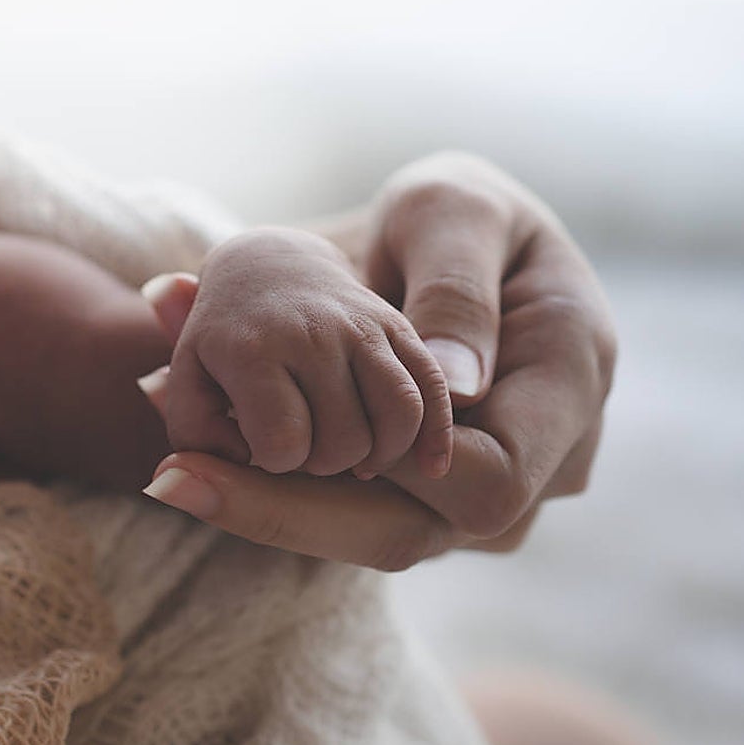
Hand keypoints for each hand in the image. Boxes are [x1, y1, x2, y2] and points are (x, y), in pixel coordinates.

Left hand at [141, 153, 615, 569]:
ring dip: (273, 508)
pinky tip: (205, 462)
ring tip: (176, 468)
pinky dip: (284, 493)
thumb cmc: (459, 214)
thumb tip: (454, 386)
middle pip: (412, 532)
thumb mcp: (455, 211)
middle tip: (176, 477)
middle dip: (288, 511)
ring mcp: (488, 489)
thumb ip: (457, 288)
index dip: (379, 470)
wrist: (453, 243)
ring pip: (376, 533)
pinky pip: (359, 511)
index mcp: (567, 386)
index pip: (486, 484)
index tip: (266, 441)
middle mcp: (542, 462)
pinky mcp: (434, 495)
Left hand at [144, 228, 452, 479]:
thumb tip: (200, 471)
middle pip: (342, 442)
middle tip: (305, 453)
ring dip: (379, 456)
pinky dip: (435, 433)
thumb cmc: (222, 339)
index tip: (261, 448)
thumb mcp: (189, 379)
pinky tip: (429, 468)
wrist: (270, 262)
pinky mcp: (399, 328)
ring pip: (398, 416)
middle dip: (322, 467)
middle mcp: (311, 331)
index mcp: (251, 347)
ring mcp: (362, 325)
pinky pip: (433, 386)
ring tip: (353, 461)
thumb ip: (193, 434)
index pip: (281, 447)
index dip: (272, 465)